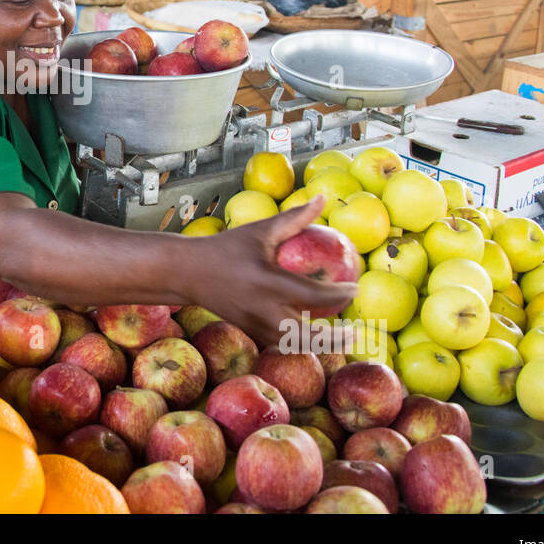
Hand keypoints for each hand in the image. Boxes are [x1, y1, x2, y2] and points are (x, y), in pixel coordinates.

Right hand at [184, 196, 357, 349]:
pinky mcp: (250, 332)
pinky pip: (281, 342)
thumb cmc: (225, 248)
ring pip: (295, 344)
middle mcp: (264, 310)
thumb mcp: (260, 231)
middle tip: (355, 331)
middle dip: (334, 338)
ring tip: (341, 338)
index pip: (314, 296)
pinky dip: (299, 342)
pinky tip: (314, 335)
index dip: (339, 295)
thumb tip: (322, 199)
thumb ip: (294, 218)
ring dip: (318, 344)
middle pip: (308, 335)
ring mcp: (256, 325)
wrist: (188, 273)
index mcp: (269, 283)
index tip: (355, 289)